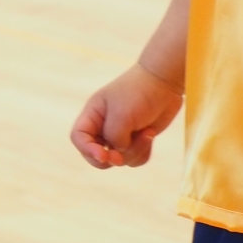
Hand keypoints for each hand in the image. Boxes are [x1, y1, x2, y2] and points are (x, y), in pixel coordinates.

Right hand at [69, 63, 183, 169]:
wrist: (164, 83)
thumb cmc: (138, 94)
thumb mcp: (122, 115)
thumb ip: (114, 138)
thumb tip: (119, 153)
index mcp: (93, 115)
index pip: (78, 137)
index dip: (87, 150)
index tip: (103, 156)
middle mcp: (103, 127)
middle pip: (96, 155)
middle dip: (111, 158)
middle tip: (121, 156)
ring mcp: (120, 135)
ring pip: (119, 159)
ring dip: (134, 151)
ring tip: (147, 132)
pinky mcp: (136, 140)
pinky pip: (135, 159)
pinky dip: (144, 151)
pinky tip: (150, 134)